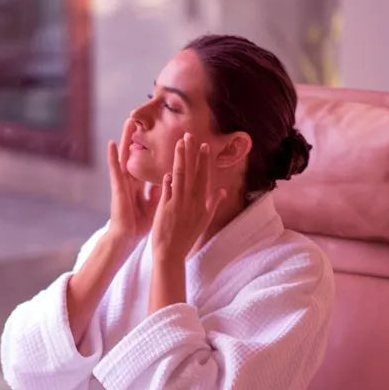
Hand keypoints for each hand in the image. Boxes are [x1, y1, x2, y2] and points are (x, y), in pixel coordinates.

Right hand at [107, 118, 159, 246]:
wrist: (127, 237)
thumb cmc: (140, 223)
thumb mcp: (155, 204)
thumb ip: (160, 191)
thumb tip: (171, 180)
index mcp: (141, 184)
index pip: (149, 162)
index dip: (155, 149)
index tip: (159, 134)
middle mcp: (131, 180)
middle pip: (137, 153)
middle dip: (141, 137)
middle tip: (145, 119)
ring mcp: (123, 182)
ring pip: (125, 155)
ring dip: (126, 138)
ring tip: (129, 121)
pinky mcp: (117, 188)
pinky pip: (115, 169)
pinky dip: (113, 156)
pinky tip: (111, 143)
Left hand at [150, 134, 225, 264]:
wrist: (172, 253)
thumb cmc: (187, 237)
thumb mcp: (204, 220)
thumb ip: (213, 203)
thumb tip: (222, 190)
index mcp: (201, 203)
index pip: (203, 177)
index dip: (204, 161)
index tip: (204, 145)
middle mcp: (192, 202)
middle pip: (192, 173)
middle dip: (192, 153)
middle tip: (190, 135)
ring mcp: (179, 205)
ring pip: (180, 177)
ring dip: (180, 159)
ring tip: (179, 144)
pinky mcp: (166, 209)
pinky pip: (167, 191)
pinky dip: (168, 181)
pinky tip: (168, 171)